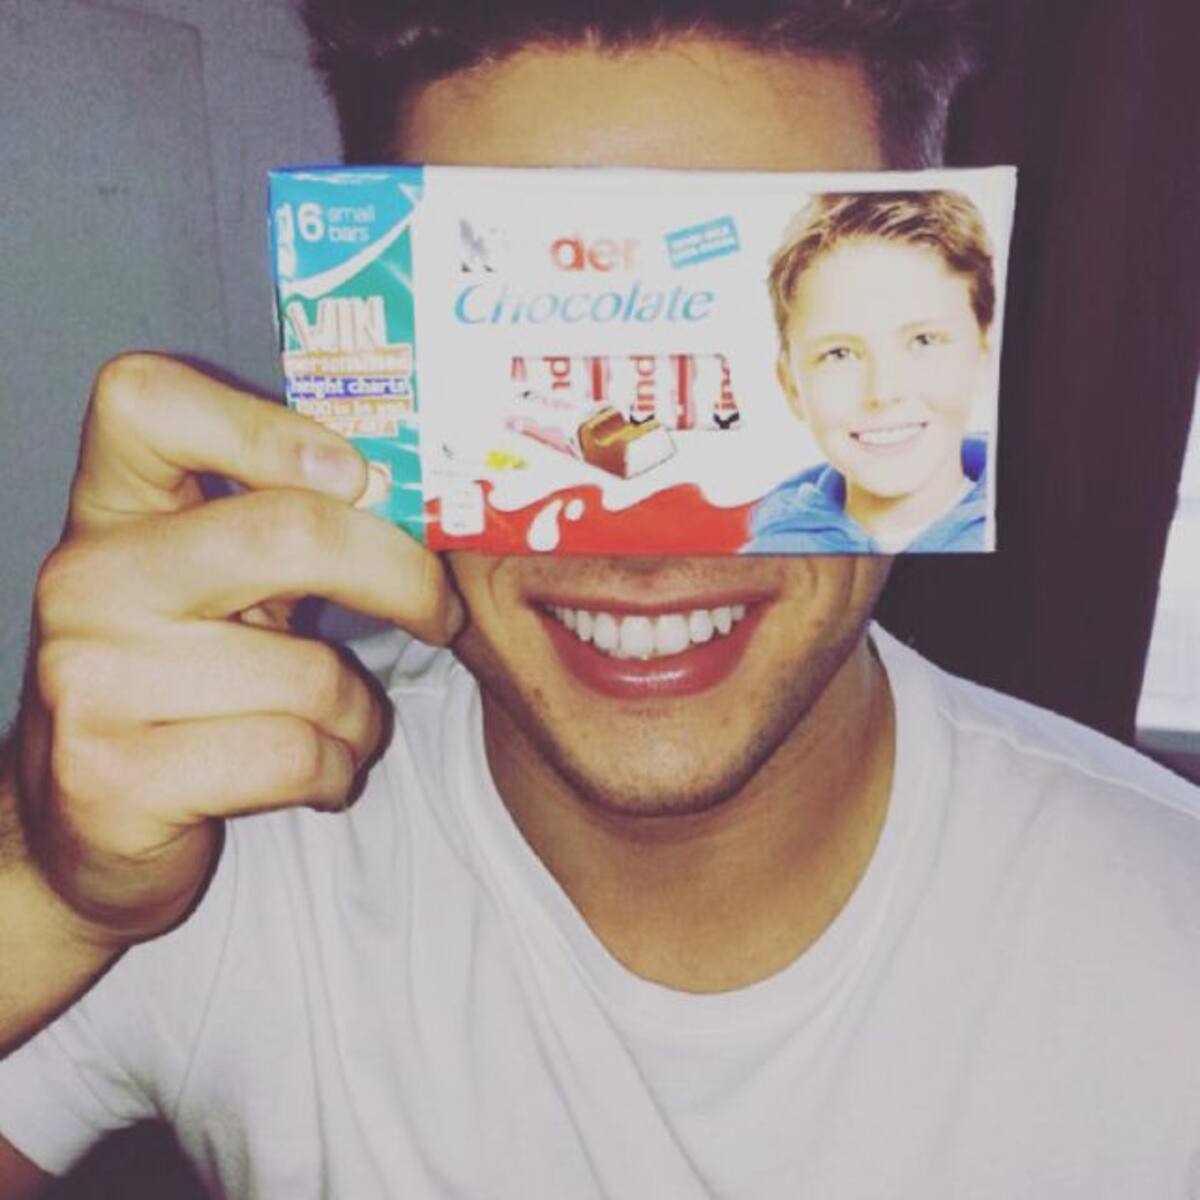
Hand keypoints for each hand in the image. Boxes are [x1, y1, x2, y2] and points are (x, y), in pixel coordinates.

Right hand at [12, 353, 461, 944]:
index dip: (267, 424)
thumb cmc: (185, 682)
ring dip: (362, 712)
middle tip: (440, 612)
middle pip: (286, 532)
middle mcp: (85, 578)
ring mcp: (89, 678)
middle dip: (402, 576)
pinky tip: (311, 776)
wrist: (86, 821)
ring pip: (311, 676)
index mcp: (111, 509)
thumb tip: (427, 496)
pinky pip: (295, 755)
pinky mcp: (114, 778)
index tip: (357, 478)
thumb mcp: (217, 585)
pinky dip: (336, 771)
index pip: (146, 399)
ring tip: (338, 725)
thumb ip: (286, 526)